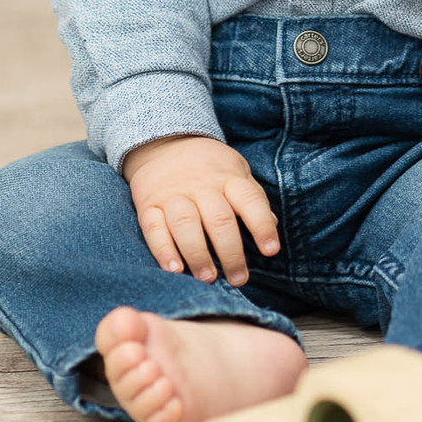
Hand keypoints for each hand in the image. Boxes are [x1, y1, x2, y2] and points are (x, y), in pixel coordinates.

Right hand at [120, 134, 280, 284]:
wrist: (164, 143)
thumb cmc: (209, 166)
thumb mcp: (236, 170)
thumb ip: (253, 197)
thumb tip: (273, 225)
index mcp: (228, 177)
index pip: (250, 200)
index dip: (262, 226)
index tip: (271, 251)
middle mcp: (201, 185)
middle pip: (219, 219)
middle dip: (230, 253)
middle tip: (238, 279)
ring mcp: (173, 195)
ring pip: (186, 225)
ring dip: (198, 255)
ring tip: (208, 278)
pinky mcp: (149, 205)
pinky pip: (154, 229)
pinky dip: (163, 251)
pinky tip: (174, 269)